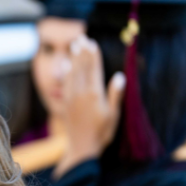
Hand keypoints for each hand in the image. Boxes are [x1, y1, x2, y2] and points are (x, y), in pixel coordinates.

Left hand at [55, 36, 125, 178]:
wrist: (81, 147)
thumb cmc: (102, 132)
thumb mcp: (113, 115)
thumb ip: (115, 95)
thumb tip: (120, 76)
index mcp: (94, 94)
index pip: (94, 70)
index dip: (93, 56)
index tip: (93, 43)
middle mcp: (81, 93)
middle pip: (82, 68)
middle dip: (82, 52)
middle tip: (81, 38)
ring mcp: (71, 98)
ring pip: (72, 73)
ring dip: (73, 58)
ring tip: (74, 45)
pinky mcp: (65, 103)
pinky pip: (65, 83)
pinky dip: (65, 72)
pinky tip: (65, 65)